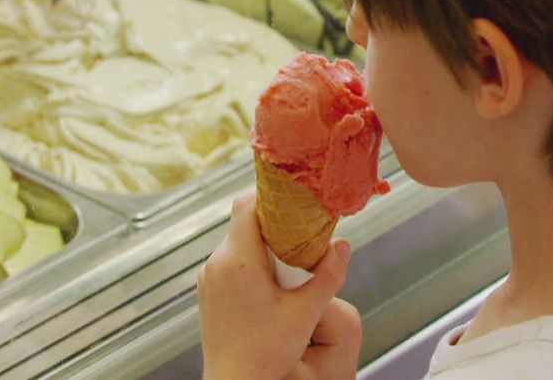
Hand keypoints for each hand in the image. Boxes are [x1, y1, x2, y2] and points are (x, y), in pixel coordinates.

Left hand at [198, 192, 360, 379]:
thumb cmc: (264, 354)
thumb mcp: (305, 312)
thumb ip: (327, 275)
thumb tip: (343, 246)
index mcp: (238, 261)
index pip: (247, 203)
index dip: (271, 196)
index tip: (295, 203)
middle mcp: (217, 264)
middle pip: (246, 223)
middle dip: (276, 225)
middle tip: (304, 237)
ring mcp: (209, 278)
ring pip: (239, 243)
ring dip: (265, 246)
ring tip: (291, 266)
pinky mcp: (209, 292)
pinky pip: (231, 262)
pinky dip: (252, 263)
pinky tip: (273, 284)